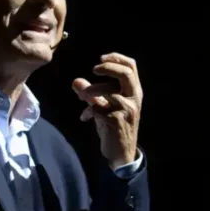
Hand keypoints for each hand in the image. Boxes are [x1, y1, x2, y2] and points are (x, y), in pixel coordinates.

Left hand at [73, 53, 142, 169]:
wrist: (121, 152)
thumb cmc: (114, 126)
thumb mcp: (104, 107)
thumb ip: (91, 94)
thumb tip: (75, 81)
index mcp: (134, 92)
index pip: (131, 67)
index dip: (117, 58)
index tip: (101, 58)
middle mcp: (134, 99)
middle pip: (126, 74)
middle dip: (108, 67)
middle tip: (94, 69)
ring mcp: (127, 111)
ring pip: (109, 92)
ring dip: (91, 91)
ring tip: (81, 97)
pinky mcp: (117, 122)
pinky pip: (99, 109)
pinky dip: (89, 111)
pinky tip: (85, 117)